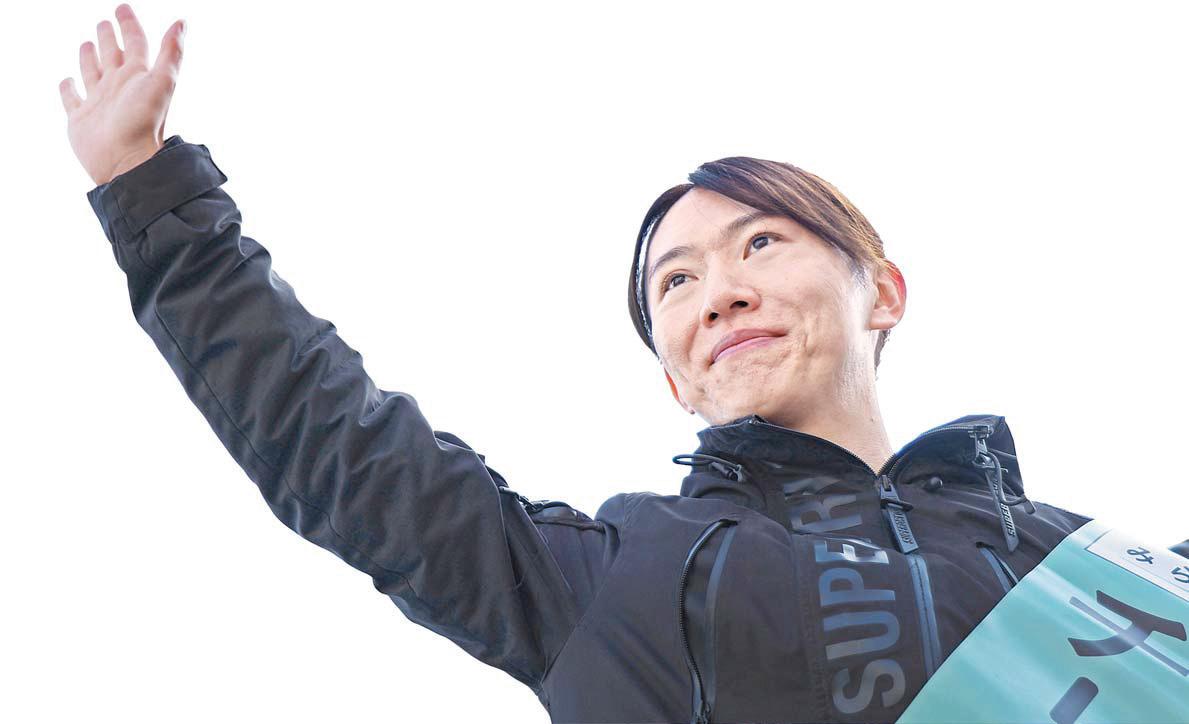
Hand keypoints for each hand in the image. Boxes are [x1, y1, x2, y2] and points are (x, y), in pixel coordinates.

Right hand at [59, 4, 185, 185]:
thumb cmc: (144, 122)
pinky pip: (71, 99)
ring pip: (92, 73)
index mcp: (137, 76)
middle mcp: (118, 87)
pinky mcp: (81, 119)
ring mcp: (99, 102)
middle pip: (112, 56)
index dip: (129, 25)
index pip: (134, 43)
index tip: (122, 8)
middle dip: (108, 38)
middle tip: (104, 23)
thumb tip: (182, 22)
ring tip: (86, 44)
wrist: (126, 161)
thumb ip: (171, 52)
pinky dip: (68, 88)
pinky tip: (66, 80)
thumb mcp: (162, 81)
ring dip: (89, 58)